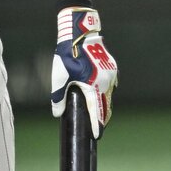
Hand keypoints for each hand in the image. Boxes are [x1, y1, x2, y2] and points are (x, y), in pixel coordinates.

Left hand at [50, 7, 117, 138]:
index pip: (97, 111)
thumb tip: (57, 114)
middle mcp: (106, 82)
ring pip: (110, 94)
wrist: (80, 35)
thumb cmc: (67, 56)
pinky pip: (111, 83)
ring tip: (102, 115)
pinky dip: (107, 91)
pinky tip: (103, 94)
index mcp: (93, 87)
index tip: (98, 136)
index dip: (97, 125)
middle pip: (107, 105)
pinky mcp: (112, 66)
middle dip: (103, 118)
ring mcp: (111, 74)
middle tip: (100, 128)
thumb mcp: (59, 78)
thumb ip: (58, 98)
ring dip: (106, 105)